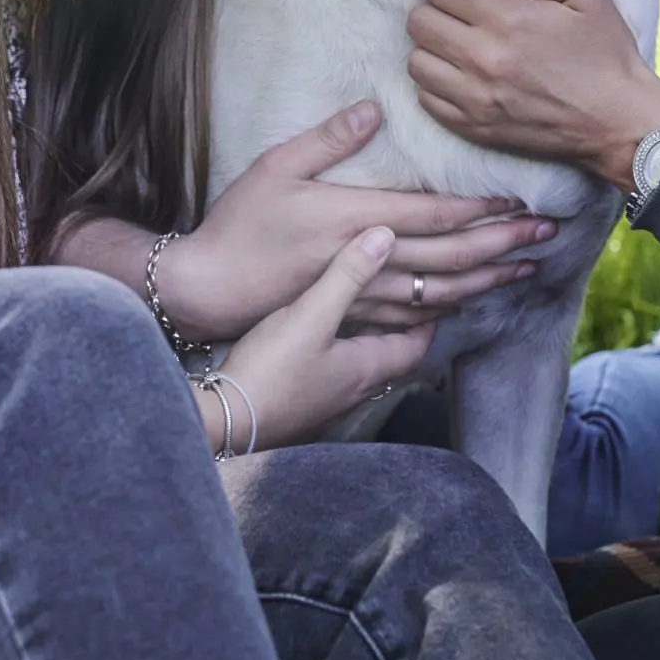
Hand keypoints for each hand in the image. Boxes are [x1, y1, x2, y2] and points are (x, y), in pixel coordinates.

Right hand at [161, 101, 558, 340]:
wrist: (208, 289)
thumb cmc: (241, 223)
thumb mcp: (276, 166)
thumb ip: (328, 138)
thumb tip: (372, 110)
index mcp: (356, 218)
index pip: (435, 216)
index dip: (481, 209)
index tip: (519, 200)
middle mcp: (370, 261)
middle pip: (453, 258)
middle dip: (504, 246)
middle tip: (548, 235)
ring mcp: (364, 297)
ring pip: (443, 294)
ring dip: (489, 281)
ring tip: (527, 269)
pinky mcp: (353, 320)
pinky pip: (415, 320)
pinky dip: (452, 310)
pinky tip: (472, 303)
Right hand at [202, 228, 437, 449]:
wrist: (223, 423)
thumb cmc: (271, 371)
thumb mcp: (310, 314)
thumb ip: (347, 275)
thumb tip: (386, 235)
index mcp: (366, 369)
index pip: (415, 346)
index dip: (430, 320)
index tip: (437, 294)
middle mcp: (353, 389)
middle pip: (393, 358)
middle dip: (405, 329)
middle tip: (410, 300)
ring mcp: (326, 401)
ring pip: (363, 365)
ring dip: (372, 340)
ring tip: (371, 312)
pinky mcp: (300, 403)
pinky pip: (335, 372)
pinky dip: (342, 350)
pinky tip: (323, 337)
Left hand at [406, 0, 659, 190]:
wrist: (619, 123)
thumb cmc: (606, 53)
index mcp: (509, 22)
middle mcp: (483, 61)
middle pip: (419, 22)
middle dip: (437, 9)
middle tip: (462, 13)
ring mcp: (474, 99)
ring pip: (415, 61)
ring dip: (433, 47)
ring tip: (460, 45)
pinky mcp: (473, 128)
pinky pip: (425, 98)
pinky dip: (436, 83)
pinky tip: (462, 75)